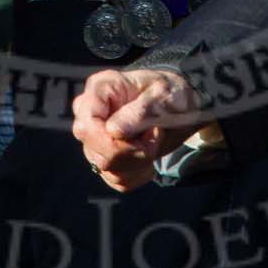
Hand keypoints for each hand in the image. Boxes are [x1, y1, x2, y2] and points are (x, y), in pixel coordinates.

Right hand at [71, 67, 204, 191]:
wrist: (181, 108)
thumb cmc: (170, 94)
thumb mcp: (163, 96)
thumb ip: (139, 112)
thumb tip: (112, 131)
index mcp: (101, 88)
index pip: (87, 124)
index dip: (109, 141)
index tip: (141, 142)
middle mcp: (91, 112)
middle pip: (93, 149)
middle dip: (130, 152)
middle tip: (154, 137)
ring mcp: (96, 136)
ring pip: (104, 167)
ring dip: (137, 163)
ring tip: (153, 141)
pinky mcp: (106, 156)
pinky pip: (115, 179)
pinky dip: (137, 174)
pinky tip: (148, 155)